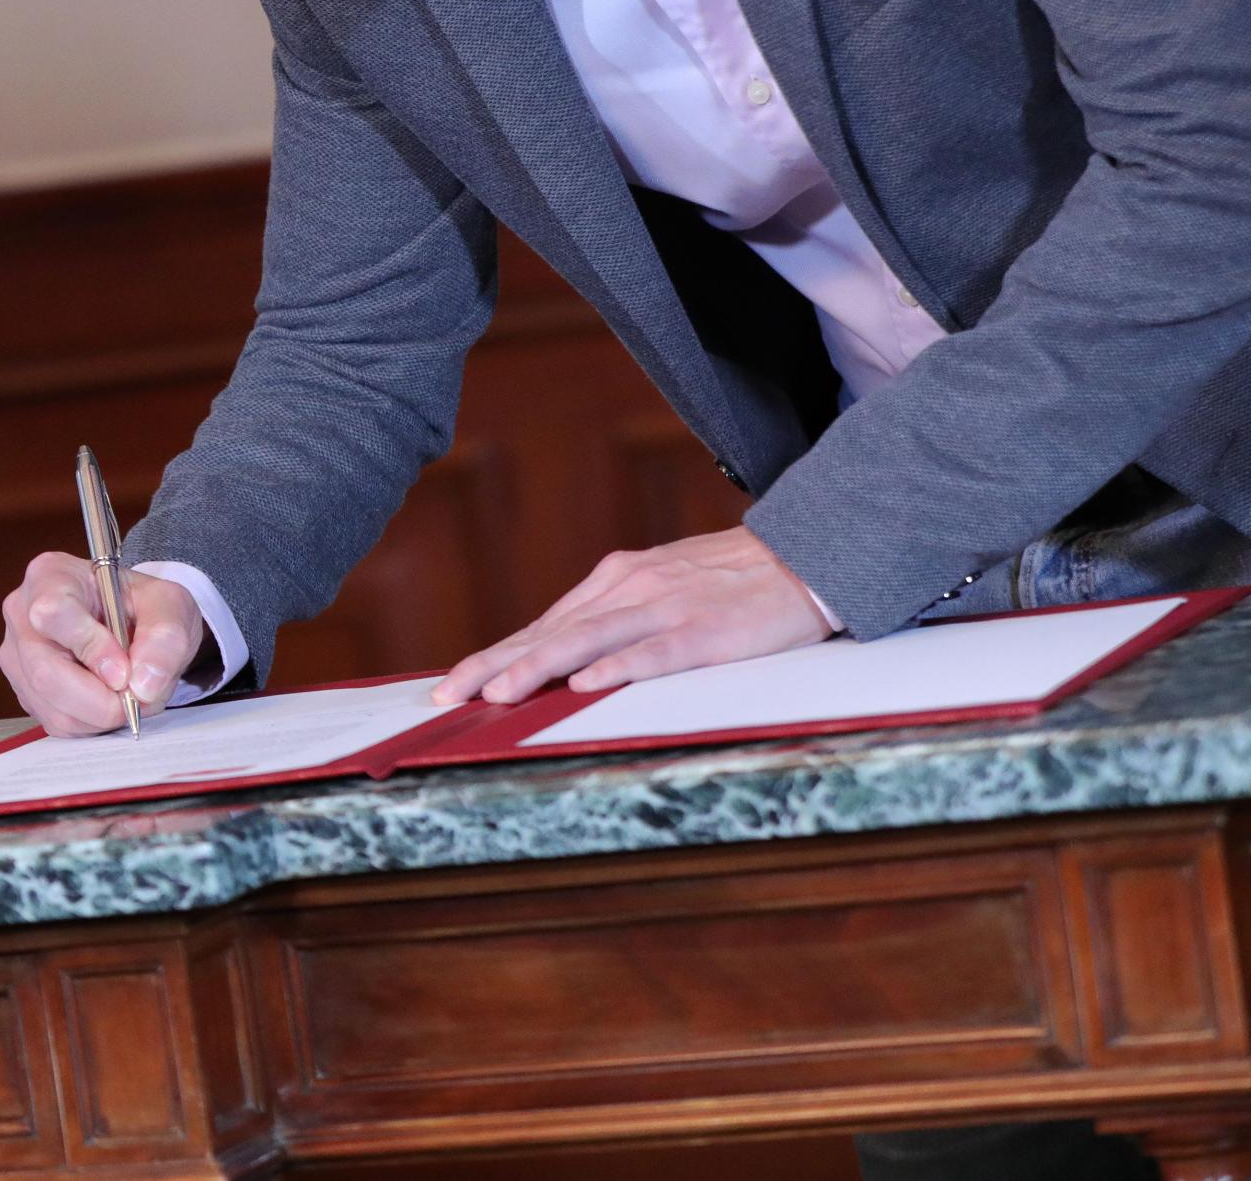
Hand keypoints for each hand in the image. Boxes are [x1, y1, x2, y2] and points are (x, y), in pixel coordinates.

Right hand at [0, 550, 204, 736]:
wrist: (130, 619)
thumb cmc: (140, 604)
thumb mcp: (169, 606)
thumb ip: (165, 638)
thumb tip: (142, 685)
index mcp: (50, 575)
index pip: (53, 614)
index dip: (92, 649)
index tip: (125, 671)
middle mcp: (22, 614)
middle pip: (46, 673)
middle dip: (101, 699)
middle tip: (136, 695)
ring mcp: (16, 655)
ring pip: (53, 706)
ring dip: (101, 714)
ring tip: (126, 691)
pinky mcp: (24, 690)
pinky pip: (56, 722)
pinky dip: (91, 723)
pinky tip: (106, 698)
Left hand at [434, 527, 830, 706]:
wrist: (802, 555)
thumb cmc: (726, 579)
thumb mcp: (656, 585)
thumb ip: (611, 616)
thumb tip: (558, 654)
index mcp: (614, 581)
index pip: (542, 626)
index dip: (494, 654)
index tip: (451, 683)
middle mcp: (629, 590)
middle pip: (549, 633)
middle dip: (493, 664)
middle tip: (447, 695)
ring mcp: (666, 608)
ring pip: (588, 641)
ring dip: (538, 667)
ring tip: (498, 693)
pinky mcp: (705, 631)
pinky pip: (655, 653)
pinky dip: (618, 668)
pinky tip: (587, 685)